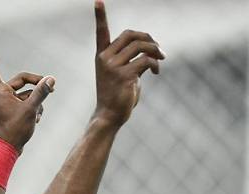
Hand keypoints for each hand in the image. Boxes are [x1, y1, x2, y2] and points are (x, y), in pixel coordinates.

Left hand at [0, 36, 54, 151]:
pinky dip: (34, 109)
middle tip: (54, 87)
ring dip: (37, 102)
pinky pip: (27, 103)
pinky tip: (35, 121)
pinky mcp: (12, 111)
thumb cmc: (13, 131)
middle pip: (23, 81)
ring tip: (37, 116)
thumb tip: (51, 79)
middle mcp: (1, 94)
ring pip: (27, 94)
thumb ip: (41, 93)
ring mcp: (7, 103)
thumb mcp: (31, 110)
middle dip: (38, 85)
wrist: (6, 151)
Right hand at [93, 0, 164, 127]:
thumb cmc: (118, 95)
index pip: (101, 32)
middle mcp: (104, 59)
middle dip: (149, 38)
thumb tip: (156, 50)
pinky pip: (146, 60)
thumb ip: (134, 58)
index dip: (100, 16)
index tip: (98, 0)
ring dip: (156, 50)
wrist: (110, 115)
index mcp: (102, 56)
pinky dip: (156, 64)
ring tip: (161, 59)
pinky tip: (156, 72)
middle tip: (159, 49)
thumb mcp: (124, 73)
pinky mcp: (123, 76)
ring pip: (141, 46)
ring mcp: (112, 67)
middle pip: (131, 34)